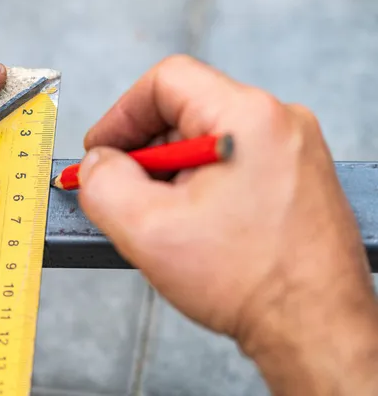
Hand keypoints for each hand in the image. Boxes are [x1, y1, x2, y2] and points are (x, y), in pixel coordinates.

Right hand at [79, 56, 377, 393]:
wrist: (314, 329)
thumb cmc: (252, 283)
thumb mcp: (147, 230)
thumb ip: (102, 184)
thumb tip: (95, 164)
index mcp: (247, 119)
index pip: (166, 81)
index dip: (121, 114)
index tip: (102, 150)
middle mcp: (278, 123)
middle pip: (186, 111)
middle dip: (144, 151)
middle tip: (124, 192)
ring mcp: (291, 150)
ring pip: (205, 140)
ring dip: (171, 173)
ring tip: (162, 218)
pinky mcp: (294, 177)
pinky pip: (230, 163)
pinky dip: (199, 186)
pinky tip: (192, 224)